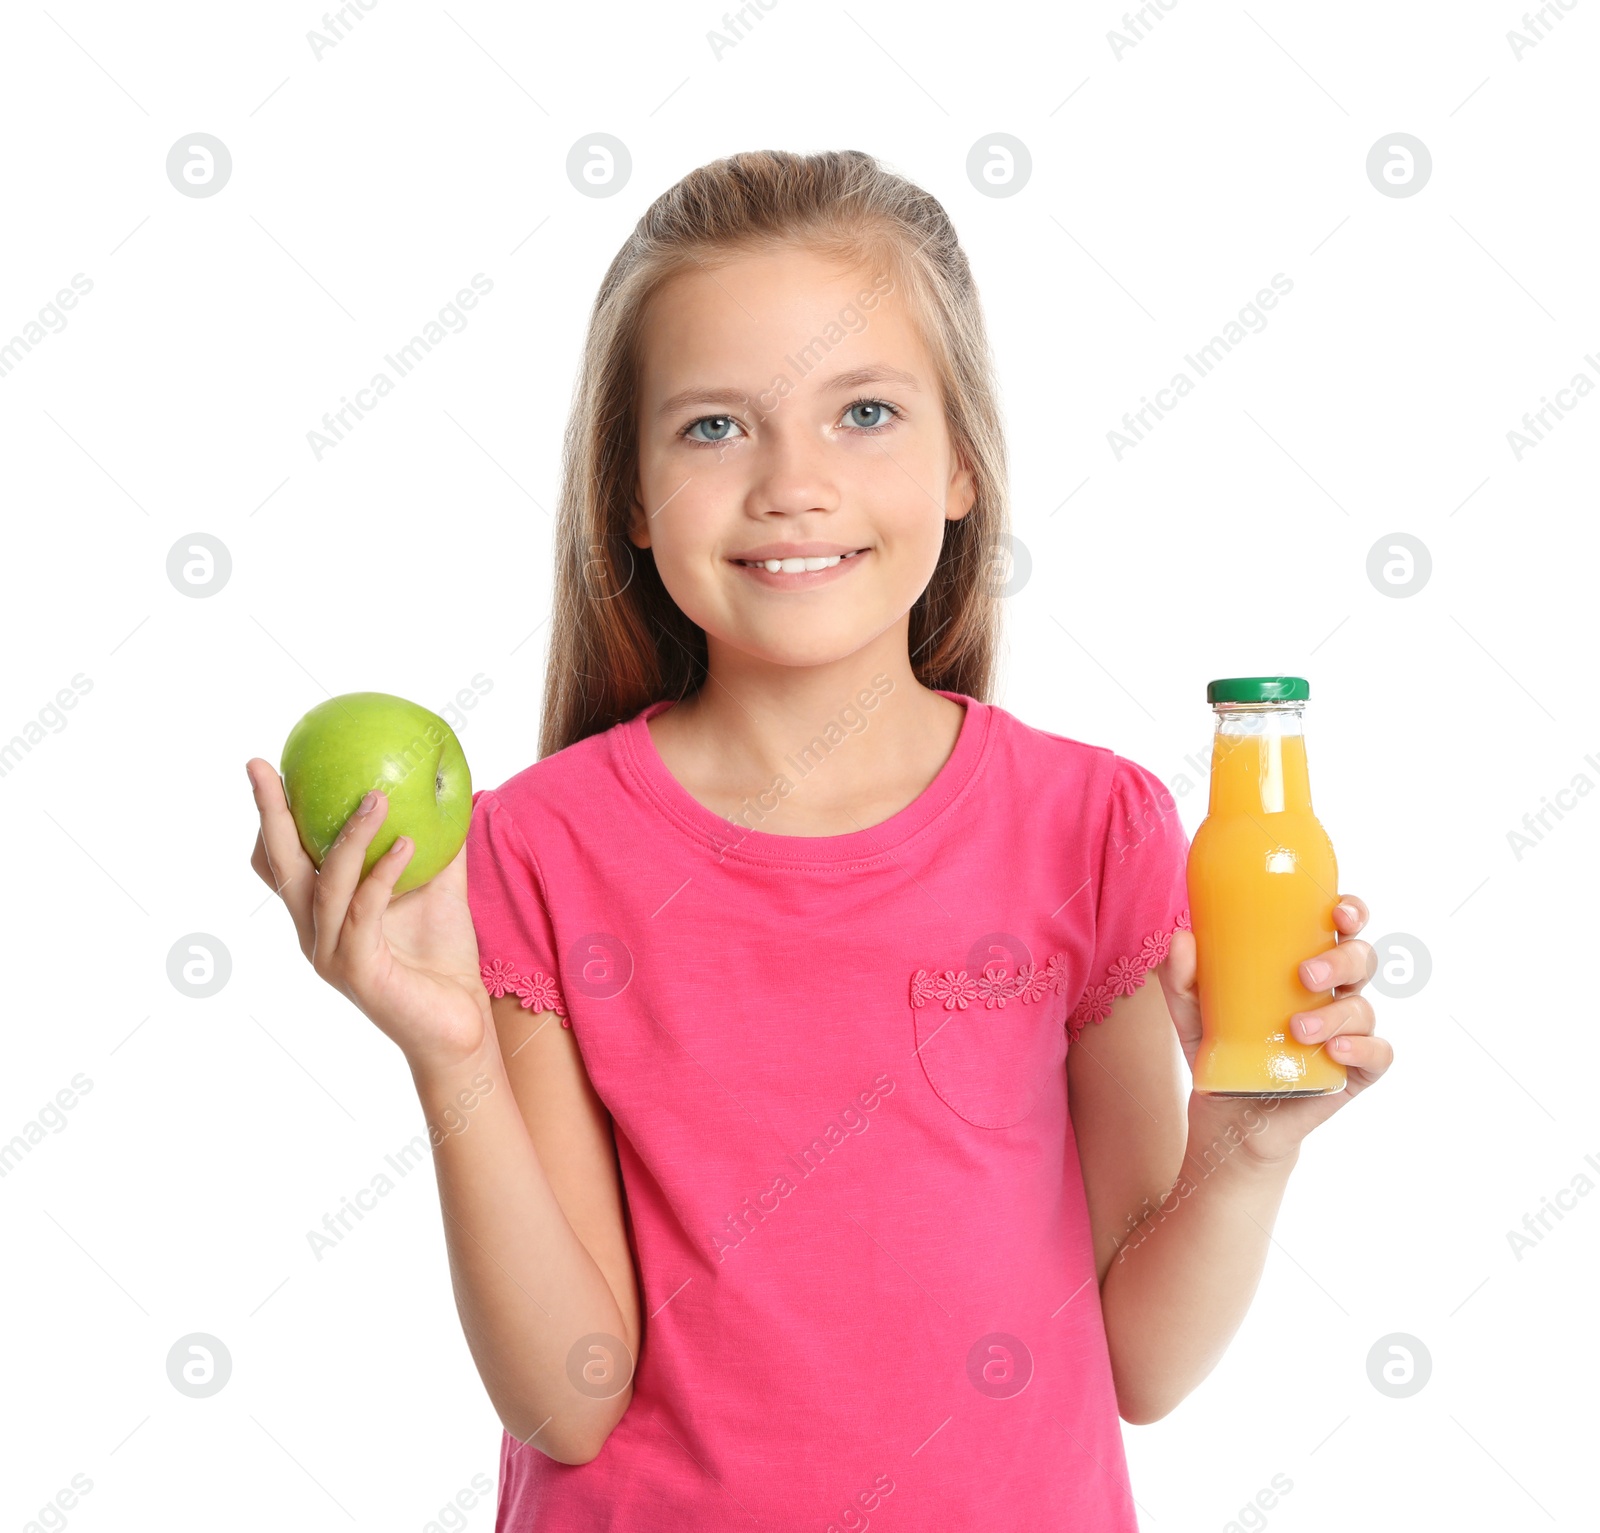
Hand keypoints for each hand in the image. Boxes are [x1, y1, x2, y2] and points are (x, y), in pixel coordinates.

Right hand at [246, 759, 491, 1073]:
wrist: (460, 1022)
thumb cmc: (444, 957)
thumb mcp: (440, 888)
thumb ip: (439, 844)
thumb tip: (454, 790)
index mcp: (322, 913)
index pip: (283, 861)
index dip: (270, 817)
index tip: (268, 768)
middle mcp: (314, 932)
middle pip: (280, 865)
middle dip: (269, 813)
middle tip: (262, 766)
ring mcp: (330, 953)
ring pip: (326, 883)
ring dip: (349, 835)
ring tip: (377, 795)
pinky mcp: (357, 970)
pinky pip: (365, 910)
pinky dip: (383, 874)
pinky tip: (406, 843)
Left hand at [1156, 895, 1392, 1163]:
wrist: (1226, 1117)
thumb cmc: (1219, 1050)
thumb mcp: (1192, 1013)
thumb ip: (1182, 978)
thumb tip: (1182, 939)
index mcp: (1302, 967)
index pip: (1340, 929)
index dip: (1351, 912)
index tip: (1337, 912)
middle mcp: (1331, 995)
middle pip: (1361, 960)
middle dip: (1343, 959)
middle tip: (1306, 975)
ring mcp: (1345, 1033)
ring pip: (1363, 1008)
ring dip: (1337, 1014)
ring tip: (1299, 1028)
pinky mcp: (1352, 1073)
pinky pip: (1377, 1054)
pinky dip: (1362, 1048)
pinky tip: (1334, 1050)